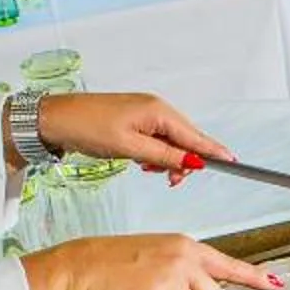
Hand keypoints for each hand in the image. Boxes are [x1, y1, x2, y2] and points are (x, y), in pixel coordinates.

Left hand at [32, 92, 233, 174]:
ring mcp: (146, 113)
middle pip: (186, 139)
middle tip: (171, 180)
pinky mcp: (135, 119)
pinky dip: (154, 153)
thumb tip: (194, 161)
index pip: (195, 136)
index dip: (213, 151)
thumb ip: (165, 156)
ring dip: (166, 159)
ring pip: (171, 141)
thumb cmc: (88, 127)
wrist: (56, 119)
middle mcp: (156, 109)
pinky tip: (142, 161)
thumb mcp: (130, 148)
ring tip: (150, 170)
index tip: (233, 162)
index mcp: (158, 112)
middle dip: (183, 161)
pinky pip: (157, 138)